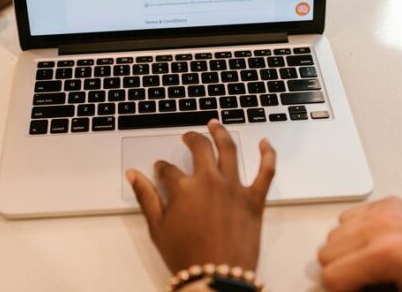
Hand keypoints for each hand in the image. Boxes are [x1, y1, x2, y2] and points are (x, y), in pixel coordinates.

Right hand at [126, 120, 275, 272]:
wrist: (216, 278)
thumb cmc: (186, 256)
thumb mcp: (157, 228)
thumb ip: (146, 197)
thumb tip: (133, 174)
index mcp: (184, 188)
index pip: (168, 169)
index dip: (161, 168)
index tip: (159, 168)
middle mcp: (209, 182)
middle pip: (200, 149)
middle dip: (191, 138)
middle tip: (188, 136)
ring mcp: (234, 188)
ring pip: (229, 149)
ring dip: (221, 132)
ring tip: (215, 124)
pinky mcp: (254, 199)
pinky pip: (266, 171)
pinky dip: (268, 154)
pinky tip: (265, 143)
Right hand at [319, 197, 401, 291]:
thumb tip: (345, 290)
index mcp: (385, 253)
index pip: (330, 274)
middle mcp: (382, 226)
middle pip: (326, 251)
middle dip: (341, 273)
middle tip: (363, 286)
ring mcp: (386, 211)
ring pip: (335, 232)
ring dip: (346, 252)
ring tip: (371, 268)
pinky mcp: (392, 204)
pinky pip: (352, 217)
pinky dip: (356, 233)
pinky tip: (376, 249)